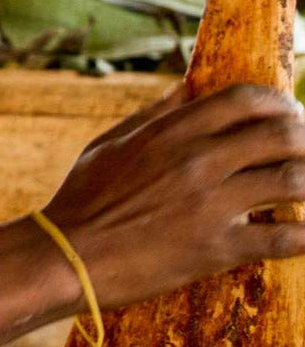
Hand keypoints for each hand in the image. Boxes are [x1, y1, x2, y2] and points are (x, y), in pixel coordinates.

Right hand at [42, 84, 304, 309]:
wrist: (65, 257)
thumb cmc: (80, 199)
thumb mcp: (108, 143)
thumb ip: (154, 115)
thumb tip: (187, 89)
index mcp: (171, 131)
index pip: (247, 99)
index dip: (279, 102)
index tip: (288, 114)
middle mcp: (197, 160)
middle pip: (284, 135)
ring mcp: (211, 204)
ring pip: (295, 181)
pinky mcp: (217, 249)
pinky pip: (286, 238)